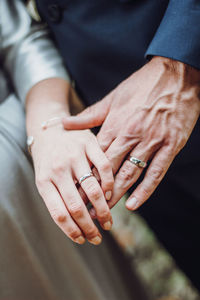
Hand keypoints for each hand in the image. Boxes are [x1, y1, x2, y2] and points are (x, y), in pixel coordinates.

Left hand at [31, 126, 113, 244]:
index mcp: (44, 181)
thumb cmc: (48, 159)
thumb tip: (73, 225)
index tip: (82, 240)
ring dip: (104, 210)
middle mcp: (58, 169)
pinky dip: (110, 184)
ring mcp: (74, 155)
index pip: (59, 214)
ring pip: (93, 189)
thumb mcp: (44, 178)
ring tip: (108, 221)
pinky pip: (104, 168)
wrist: (49, 129)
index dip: (72, 231)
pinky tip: (111, 194)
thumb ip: (56, 198)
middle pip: (76, 206)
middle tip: (99, 237)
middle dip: (90, 227)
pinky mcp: (89, 143)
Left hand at [63, 56, 199, 210]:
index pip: (94, 157)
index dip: (83, 176)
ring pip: (130, 174)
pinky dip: (145, 190)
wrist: (176, 74)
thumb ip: (89, 115)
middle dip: (95, 191)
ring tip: (104, 212)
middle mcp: (130, 136)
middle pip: (108, 170)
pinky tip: (134, 204)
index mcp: (114, 124)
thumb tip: (64, 123)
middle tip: (85, 210)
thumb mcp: (113, 97)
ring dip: (116, 195)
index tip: (73, 191)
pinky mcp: (170, 146)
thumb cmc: (142, 85)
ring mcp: (151, 142)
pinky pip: (156, 172)